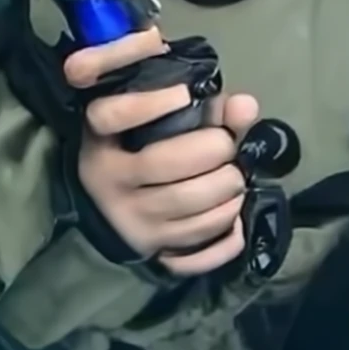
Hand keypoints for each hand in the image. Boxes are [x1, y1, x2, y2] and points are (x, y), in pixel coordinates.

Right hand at [64, 26, 258, 275]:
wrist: (111, 210)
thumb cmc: (139, 149)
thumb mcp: (155, 120)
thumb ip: (204, 109)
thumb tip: (246, 106)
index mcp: (102, 139)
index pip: (115, 116)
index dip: (151, 104)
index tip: (184, 94)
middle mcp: (111, 183)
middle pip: (166, 163)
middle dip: (214, 150)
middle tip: (229, 146)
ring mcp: (133, 223)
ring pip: (190, 207)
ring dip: (228, 190)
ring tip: (235, 177)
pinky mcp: (155, 255)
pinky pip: (200, 250)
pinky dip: (227, 232)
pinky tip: (234, 215)